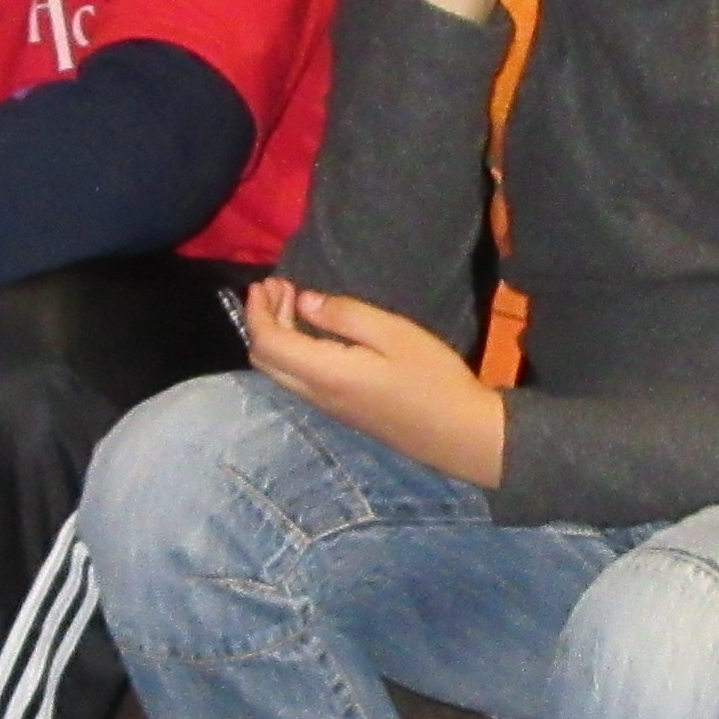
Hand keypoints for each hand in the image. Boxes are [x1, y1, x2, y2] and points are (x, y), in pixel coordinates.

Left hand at [244, 279, 506, 486]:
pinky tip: (314, 332)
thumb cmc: (433, 379)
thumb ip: (344, 315)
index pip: (268, 343)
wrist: (460, 436)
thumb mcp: (394, 334)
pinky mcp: (342, 412)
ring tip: (295, 303)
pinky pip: (297, 380)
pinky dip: (292, 351)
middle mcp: (316, 395)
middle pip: (265, 360)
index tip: (267, 282)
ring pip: (280, 371)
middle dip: (262, 320)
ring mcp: (328, 408)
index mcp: (325, 374)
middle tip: (282, 288)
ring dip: (278, 335)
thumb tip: (305, 302)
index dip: (258, 311)